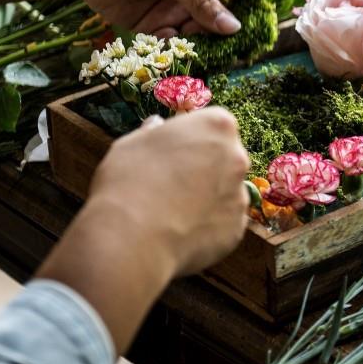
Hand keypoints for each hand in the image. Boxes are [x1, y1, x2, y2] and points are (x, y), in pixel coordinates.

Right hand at [35, 107, 249, 353]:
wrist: (127, 238)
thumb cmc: (123, 183)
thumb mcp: (129, 146)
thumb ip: (152, 136)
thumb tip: (157, 130)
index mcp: (216, 126)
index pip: (211, 125)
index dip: (188, 142)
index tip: (170, 157)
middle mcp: (237, 157)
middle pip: (222, 159)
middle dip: (200, 171)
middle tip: (166, 189)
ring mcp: (240, 196)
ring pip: (222, 195)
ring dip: (202, 203)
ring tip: (164, 217)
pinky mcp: (237, 232)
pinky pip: (221, 227)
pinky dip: (202, 232)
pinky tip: (173, 237)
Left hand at [77, 0, 241, 37]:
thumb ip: (204, 4)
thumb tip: (235, 28)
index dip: (244, 7)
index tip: (252, 28)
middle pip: (217, 16)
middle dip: (220, 32)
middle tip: (228, 50)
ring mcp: (174, 6)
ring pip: (196, 32)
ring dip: (196, 42)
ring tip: (195, 49)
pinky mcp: (153, 24)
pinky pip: (171, 40)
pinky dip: (171, 45)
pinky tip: (166, 42)